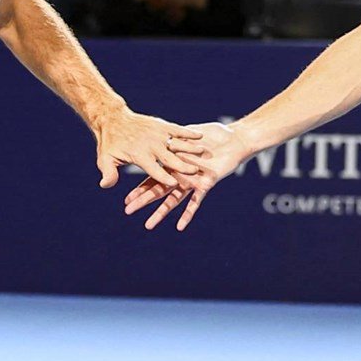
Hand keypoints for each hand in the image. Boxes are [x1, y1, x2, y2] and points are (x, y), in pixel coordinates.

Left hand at [92, 108, 203, 188]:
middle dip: (183, 165)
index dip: (164, 177)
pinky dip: (188, 133)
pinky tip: (200, 136)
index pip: (154, 170)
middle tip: (195, 171)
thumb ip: (108, 173)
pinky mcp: (162, 125)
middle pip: (170, 157)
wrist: (113, 118)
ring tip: (203, 152)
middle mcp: (151, 145)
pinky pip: (177, 129)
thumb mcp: (105, 159)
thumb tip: (105, 186)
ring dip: (190, 148)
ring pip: (177, 143)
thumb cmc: (109, 142)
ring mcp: (158, 134)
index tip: (174, 183)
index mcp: (140, 155)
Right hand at [122, 121, 251, 230]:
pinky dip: (188, 214)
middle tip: (127, 211)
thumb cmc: (212, 135)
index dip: (140, 189)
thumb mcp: (187, 134)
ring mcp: (192, 183)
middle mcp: (181, 177)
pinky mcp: (205, 185)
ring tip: (148, 225)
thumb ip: (174, 139)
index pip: (153, 179)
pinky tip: (179, 226)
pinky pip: (195, 203)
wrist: (233, 140)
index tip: (126, 198)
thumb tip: (157, 136)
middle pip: (158, 191)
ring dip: (160, 213)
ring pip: (173, 201)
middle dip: (143, 201)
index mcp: (174, 165)